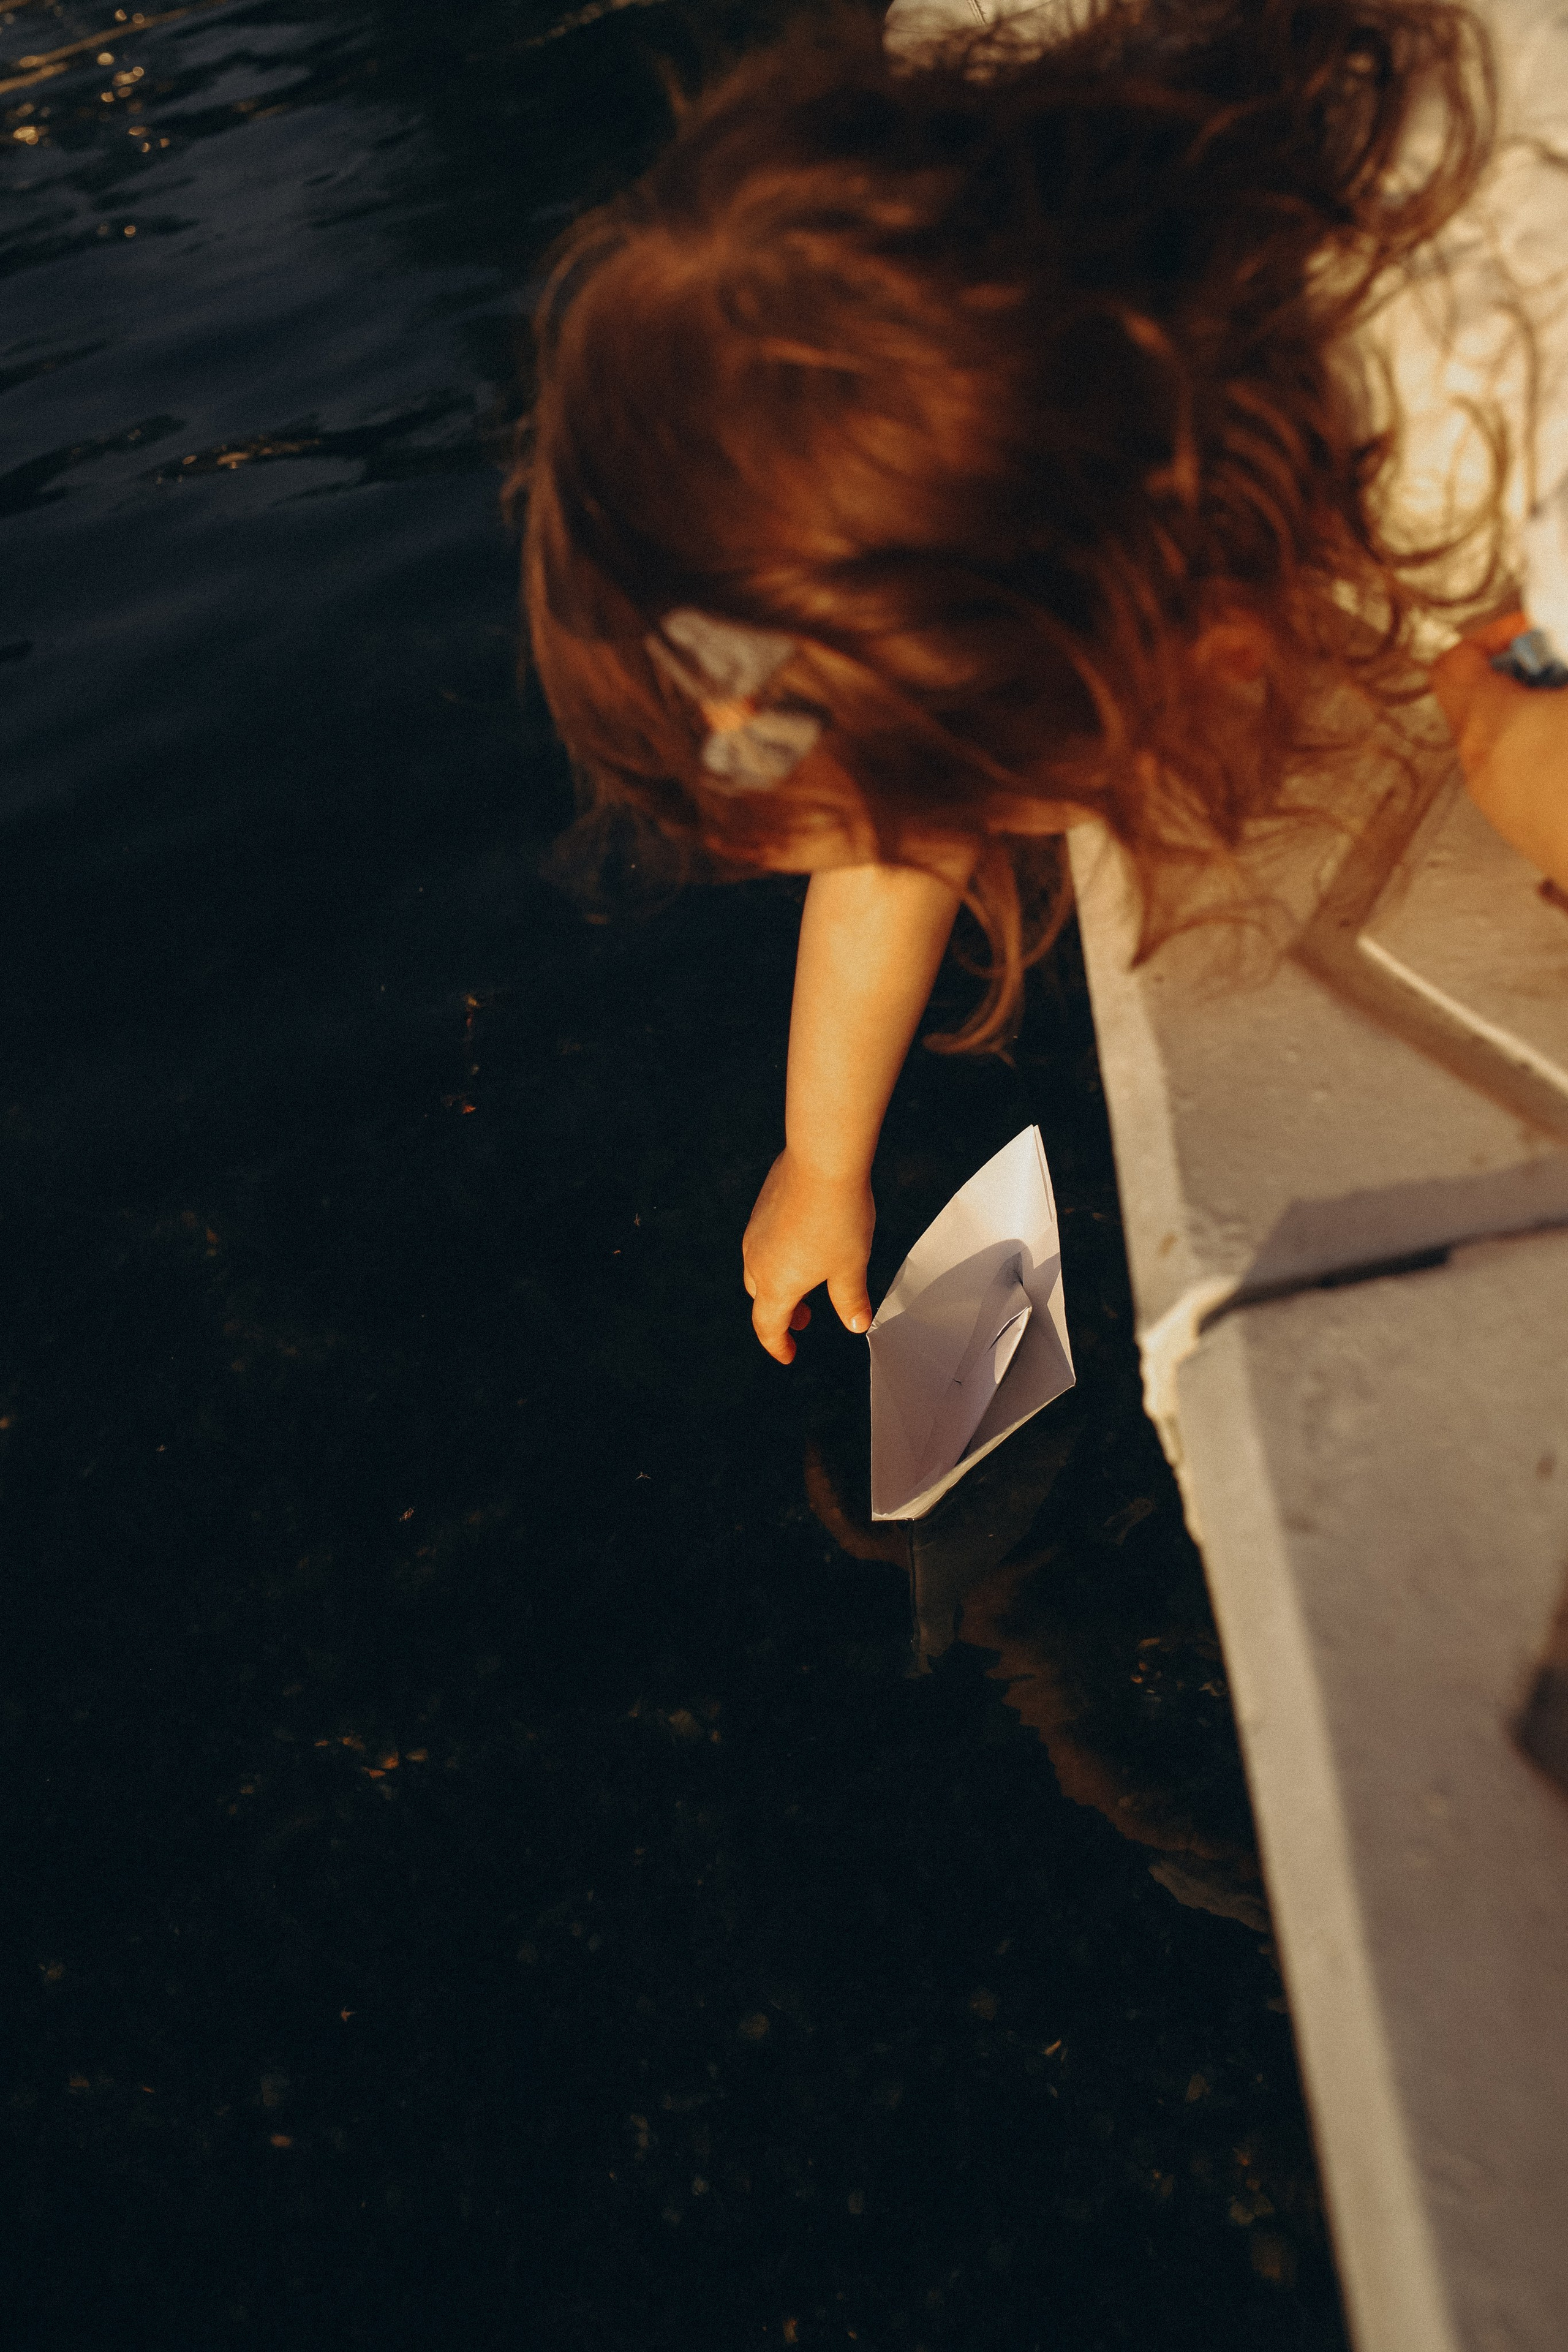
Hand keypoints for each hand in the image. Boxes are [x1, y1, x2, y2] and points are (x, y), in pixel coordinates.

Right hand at [741, 1149, 874, 1364]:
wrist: (822, 1162)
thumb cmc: (838, 1219)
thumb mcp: (851, 1267)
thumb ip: (851, 1301)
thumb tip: (857, 1325)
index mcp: (776, 1285)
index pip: (768, 1327)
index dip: (778, 1346)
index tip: (789, 1355)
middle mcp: (756, 1260)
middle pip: (761, 1298)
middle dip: (782, 1313)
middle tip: (806, 1318)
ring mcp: (755, 1231)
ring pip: (760, 1268)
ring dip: (781, 1282)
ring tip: (808, 1279)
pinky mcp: (761, 1207)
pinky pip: (764, 1240)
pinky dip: (780, 1254)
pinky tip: (805, 1240)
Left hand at [1429, 609, 1567, 891]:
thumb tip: (1564, 653)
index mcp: (1490, 724)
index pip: (1455, 663)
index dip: (1497, 634)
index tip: (1541, 629)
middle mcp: (1484, 770)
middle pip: (1484, 703)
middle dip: (1534, 675)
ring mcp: (1508, 812)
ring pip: (1512, 745)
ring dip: (1547, 718)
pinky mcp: (1535, 839)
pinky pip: (1532, 780)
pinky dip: (1555, 756)